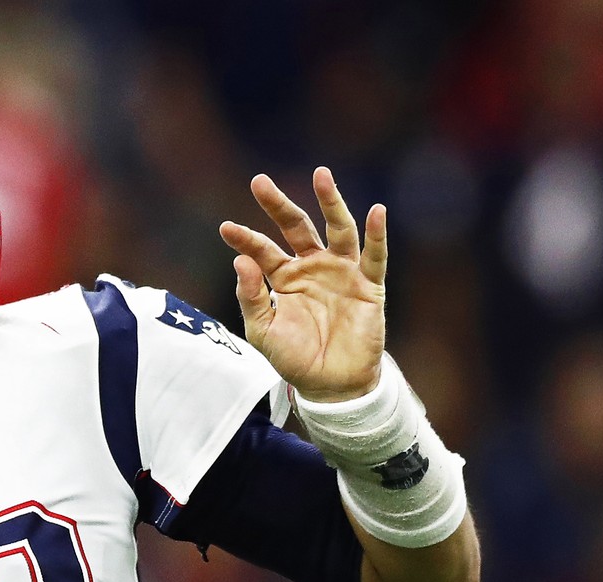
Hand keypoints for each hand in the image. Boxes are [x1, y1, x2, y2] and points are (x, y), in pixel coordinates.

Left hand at [219, 167, 385, 401]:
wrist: (330, 385)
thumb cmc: (294, 358)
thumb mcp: (262, 331)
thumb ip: (251, 298)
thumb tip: (240, 262)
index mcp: (283, 277)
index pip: (261, 250)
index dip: (244, 239)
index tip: (225, 228)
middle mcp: (312, 267)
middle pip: (296, 227)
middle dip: (278, 205)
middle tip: (258, 182)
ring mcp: (341, 273)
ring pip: (337, 230)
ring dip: (330, 202)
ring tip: (320, 176)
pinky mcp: (368, 286)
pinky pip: (375, 256)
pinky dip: (377, 235)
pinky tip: (376, 212)